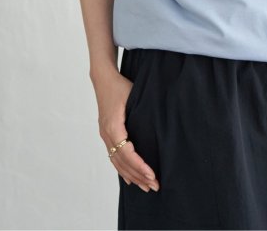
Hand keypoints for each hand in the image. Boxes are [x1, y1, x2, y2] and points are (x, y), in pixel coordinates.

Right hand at [92, 68, 159, 192]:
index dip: (139, 166)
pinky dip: (122, 169)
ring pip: (117, 162)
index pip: (127, 154)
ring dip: (131, 175)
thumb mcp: (134, 96)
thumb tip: (163, 124)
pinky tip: (129, 179)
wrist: (103, 78)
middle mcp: (107, 134)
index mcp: (113, 127)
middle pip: (122, 162)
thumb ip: (144, 112)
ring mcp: (105, 135)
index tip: (152, 175)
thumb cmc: (121, 86)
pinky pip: (113, 157)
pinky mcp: (106, 134)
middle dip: (138, 176)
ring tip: (145, 186)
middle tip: (155, 186)